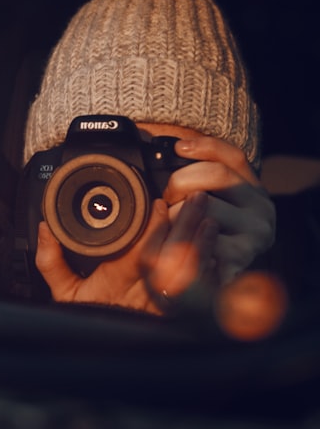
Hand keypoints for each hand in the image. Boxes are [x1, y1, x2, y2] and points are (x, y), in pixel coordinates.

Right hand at [35, 193, 217, 314]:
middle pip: (174, 254)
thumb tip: (46, 228)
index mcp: (116, 283)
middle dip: (187, 224)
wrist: (106, 359)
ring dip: (203, 243)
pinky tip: (215, 252)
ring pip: (193, 270)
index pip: (140, 249)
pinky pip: (202, 292)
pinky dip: (211, 271)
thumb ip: (51, 261)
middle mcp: (146, 294)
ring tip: (209, 219)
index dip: (155, 226)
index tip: (161, 204)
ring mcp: (165, 304)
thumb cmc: (88, 324)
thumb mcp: (63, 294)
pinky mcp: (179, 314)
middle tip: (196, 199)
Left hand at [165, 136, 275, 283]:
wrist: (219, 283)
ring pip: (205, 207)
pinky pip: (204, 241)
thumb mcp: (210, 202)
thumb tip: (178, 148)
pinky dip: (185, 241)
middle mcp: (261, 207)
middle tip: (166, 197)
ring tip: (169, 225)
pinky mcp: (241, 256)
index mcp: (253, 189)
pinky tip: (178, 246)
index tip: (177, 147)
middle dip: (181, 182)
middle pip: (216, 175)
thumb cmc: (206, 234)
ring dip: (176, 215)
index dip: (204, 146)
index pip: (232, 156)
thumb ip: (200, 177)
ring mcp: (255, 231)